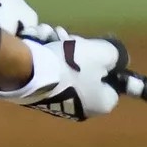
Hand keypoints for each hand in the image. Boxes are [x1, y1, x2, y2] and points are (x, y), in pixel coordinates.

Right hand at [0, 31, 127, 120]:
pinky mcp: (40, 97)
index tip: (97, 50)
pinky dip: (48, 59)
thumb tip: (117, 59)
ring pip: (68, 71)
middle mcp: (81, 110)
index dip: (108, 64)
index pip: (114, 84)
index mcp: (101, 105)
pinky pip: (51, 75)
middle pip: (89, 75)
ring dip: (62, 50)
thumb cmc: (72, 64)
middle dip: (80, 53)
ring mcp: (58, 105)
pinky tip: (41, 44)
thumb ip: (116, 55)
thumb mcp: (102, 53)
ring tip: (51, 36)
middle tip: (71, 39)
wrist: (29, 71)